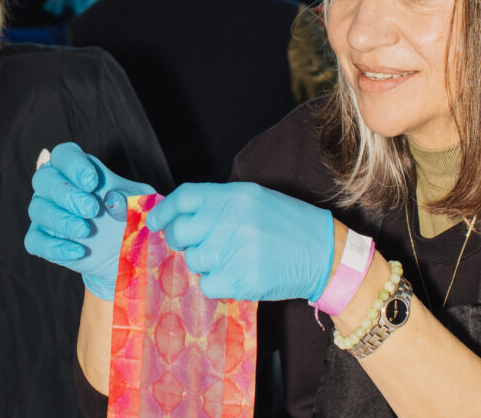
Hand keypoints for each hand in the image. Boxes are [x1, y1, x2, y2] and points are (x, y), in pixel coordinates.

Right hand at [25, 142, 154, 299]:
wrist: (128, 253)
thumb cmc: (133, 218)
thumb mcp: (140, 203)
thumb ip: (129, 196)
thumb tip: (111, 197)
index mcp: (78, 170)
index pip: (62, 155)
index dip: (73, 165)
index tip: (92, 182)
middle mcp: (57, 188)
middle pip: (43, 179)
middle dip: (66, 193)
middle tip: (92, 209)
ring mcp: (48, 214)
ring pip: (37, 209)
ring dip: (61, 219)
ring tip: (86, 230)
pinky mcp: (44, 241)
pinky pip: (35, 240)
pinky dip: (54, 246)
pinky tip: (78, 251)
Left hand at [146, 182, 334, 301]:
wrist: (325, 254)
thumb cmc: (288, 225)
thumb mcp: (255, 200)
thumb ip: (220, 204)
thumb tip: (179, 215)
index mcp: (235, 196)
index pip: (184, 197)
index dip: (164, 211)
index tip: (155, 222)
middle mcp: (231, 220)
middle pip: (180, 232)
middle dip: (181, 241)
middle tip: (195, 244)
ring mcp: (235, 251)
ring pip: (193, 261)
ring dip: (204, 263)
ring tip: (229, 259)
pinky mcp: (241, 279)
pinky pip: (208, 285)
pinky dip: (217, 284)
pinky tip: (236, 275)